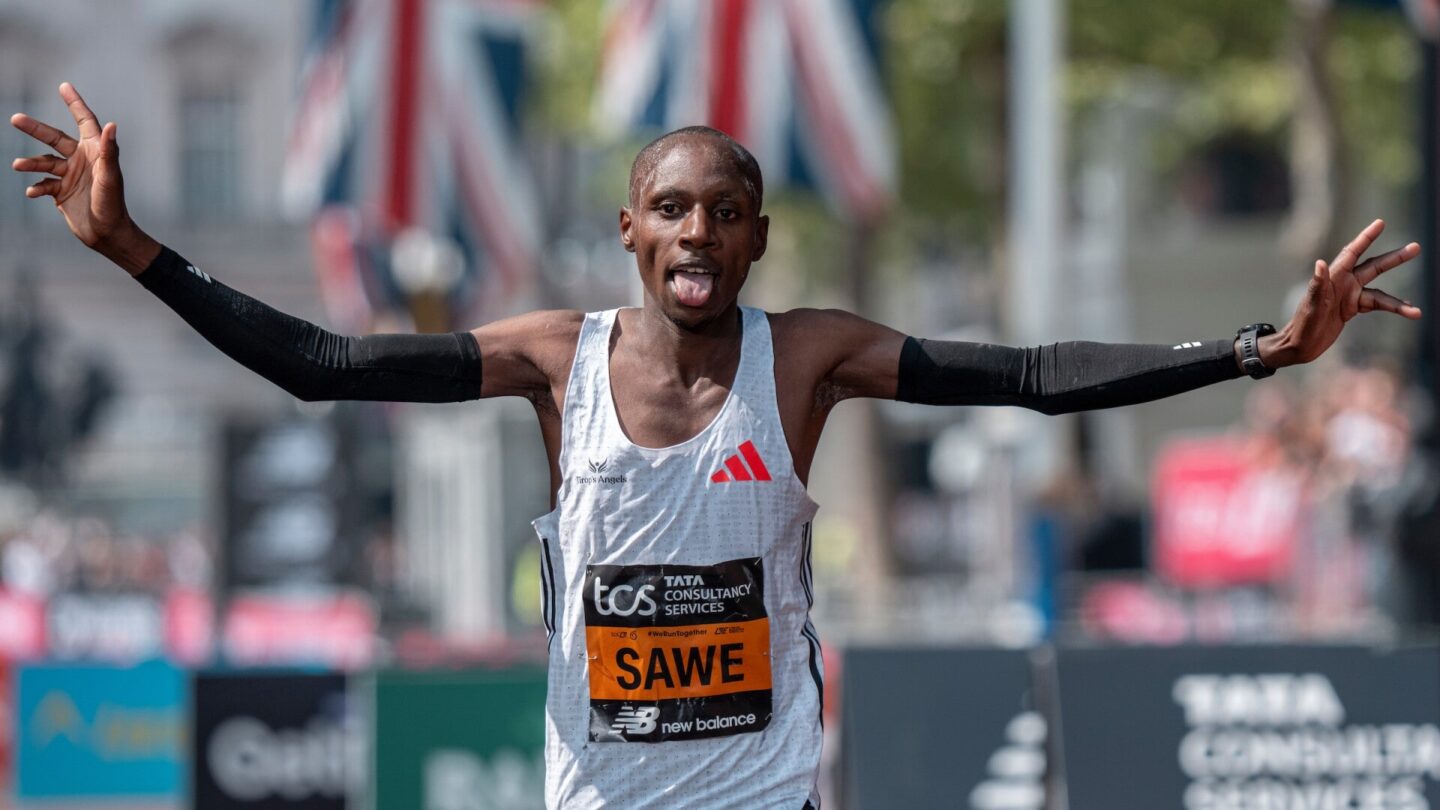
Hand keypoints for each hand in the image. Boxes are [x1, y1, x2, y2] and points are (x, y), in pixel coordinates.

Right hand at [10, 83, 157, 274]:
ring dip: (30, 163)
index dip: (75, 104)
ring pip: (44, 162)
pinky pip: (43, 185)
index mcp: (95, 151)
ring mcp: (70, 175)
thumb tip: (112, 125)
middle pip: (54, 138)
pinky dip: (36, 187)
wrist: (106, 234)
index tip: (63, 85)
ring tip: (17, 166)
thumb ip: (109, 151)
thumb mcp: (110, 177)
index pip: (85, 122)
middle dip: (35, 129)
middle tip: (15, 118)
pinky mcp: (61, 192)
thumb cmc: (112, 204)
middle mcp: (81, 160)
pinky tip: (32, 193)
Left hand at [1260, 219, 1421, 367]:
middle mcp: (1343, 283)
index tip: (1381, 223)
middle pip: (1374, 267)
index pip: (1352, 253)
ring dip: (1398, 301)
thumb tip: (1319, 263)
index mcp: (1332, 278)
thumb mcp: (1310, 306)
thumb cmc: (1302, 325)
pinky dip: (1393, 308)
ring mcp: (1349, 295)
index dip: (1366, 237)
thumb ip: (1317, 286)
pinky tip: (1409, 311)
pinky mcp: (1352, 308)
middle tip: (1416, 247)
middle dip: (1395, 258)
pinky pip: (1377, 305)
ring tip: (1416, 310)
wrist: (1299, 346)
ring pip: (1380, 292)